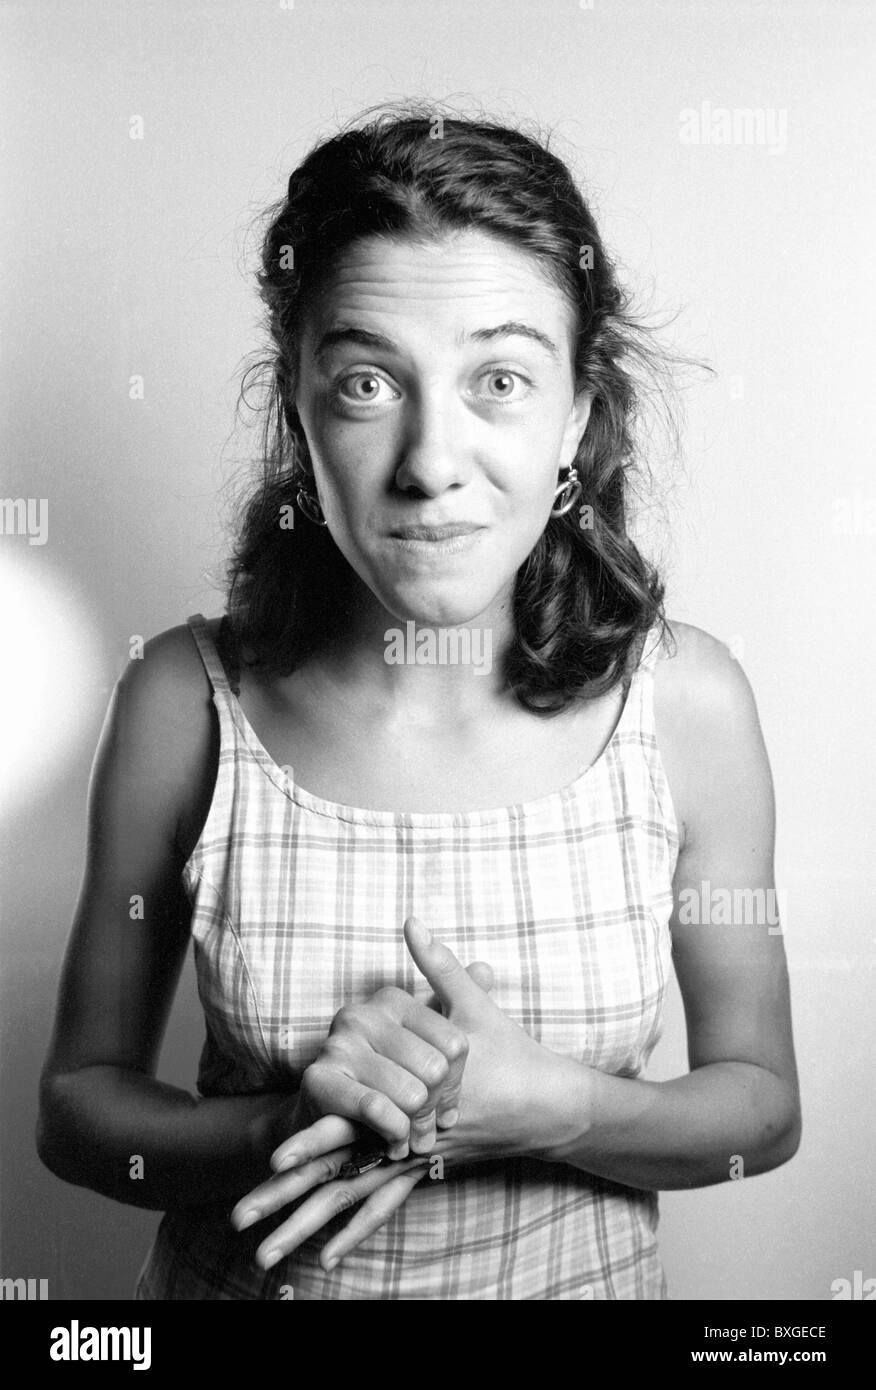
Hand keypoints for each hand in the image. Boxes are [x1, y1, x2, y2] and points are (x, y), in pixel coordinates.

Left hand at [232, 920, 590, 1272]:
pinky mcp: (424, 1168)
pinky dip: (352, 1231)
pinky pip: (381, 1206)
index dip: (312, 1144)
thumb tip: (411, 920)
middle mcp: (408, 1143)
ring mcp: (414, 1160)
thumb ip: (437, 964)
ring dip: (304, 1227)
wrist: (553, 1107)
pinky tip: (323, 1257)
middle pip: (340, 1180)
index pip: (355, 1129)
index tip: (273, 1160)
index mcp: (416, 1107)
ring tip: (260, 1258)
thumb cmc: (513, 1055)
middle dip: (288, 1204)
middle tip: (240, 1219)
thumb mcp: (475, 1005)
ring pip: (352, 1201)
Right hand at [290, 958, 492, 1160]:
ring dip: (416, 1127)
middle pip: (435, 1070)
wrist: (329, 1119)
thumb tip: (486, 967)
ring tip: (410, 1135)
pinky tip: (393, 1141)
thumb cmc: (389, 1079)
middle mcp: (363, 1014)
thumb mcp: (425, 1040)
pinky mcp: (319, 1078)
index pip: (455, 1045)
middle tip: (426, 1123)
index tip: (446, 1100)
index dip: (456, 1084)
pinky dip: (393, 1132)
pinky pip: (377, 1109)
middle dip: (436, 1107)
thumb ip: (457, 999)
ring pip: (411, 1094)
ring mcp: (337, 1044)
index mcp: (393, 1000)